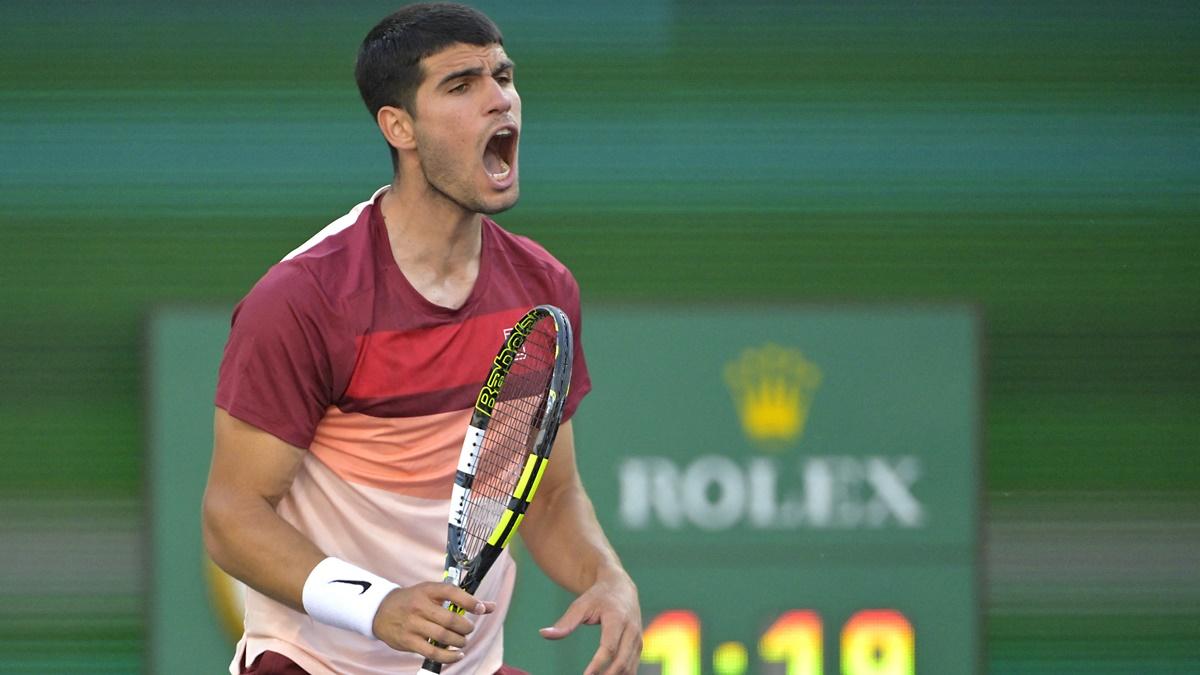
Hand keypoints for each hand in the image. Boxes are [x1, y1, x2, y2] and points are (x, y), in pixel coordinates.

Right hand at [371, 583, 496, 662]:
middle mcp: (419, 606)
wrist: (380, 611)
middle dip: (466, 627)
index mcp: (427, 590)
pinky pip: (433, 652)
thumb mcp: (432, 593)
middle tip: (468, 629)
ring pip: (443, 637)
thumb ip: (459, 599)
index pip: (451, 592)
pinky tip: (457, 654)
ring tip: (463, 641)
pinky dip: (449, 656)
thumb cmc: (413, 601)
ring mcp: (412, 624)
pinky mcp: (408, 641)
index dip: (470, 601)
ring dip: (459, 642)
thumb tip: (490, 607)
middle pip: (450, 619)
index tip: (482, 608)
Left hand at [539, 571, 641, 674]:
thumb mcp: (580, 605)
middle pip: (621, 661)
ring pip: (629, 668)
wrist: (621, 587)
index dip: (597, 665)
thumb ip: (565, 623)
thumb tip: (543, 634)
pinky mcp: (639, 646)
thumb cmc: (598, 597)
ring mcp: (638, 639)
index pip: (608, 647)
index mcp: (617, 619)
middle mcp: (631, 630)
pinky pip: (632, 668)